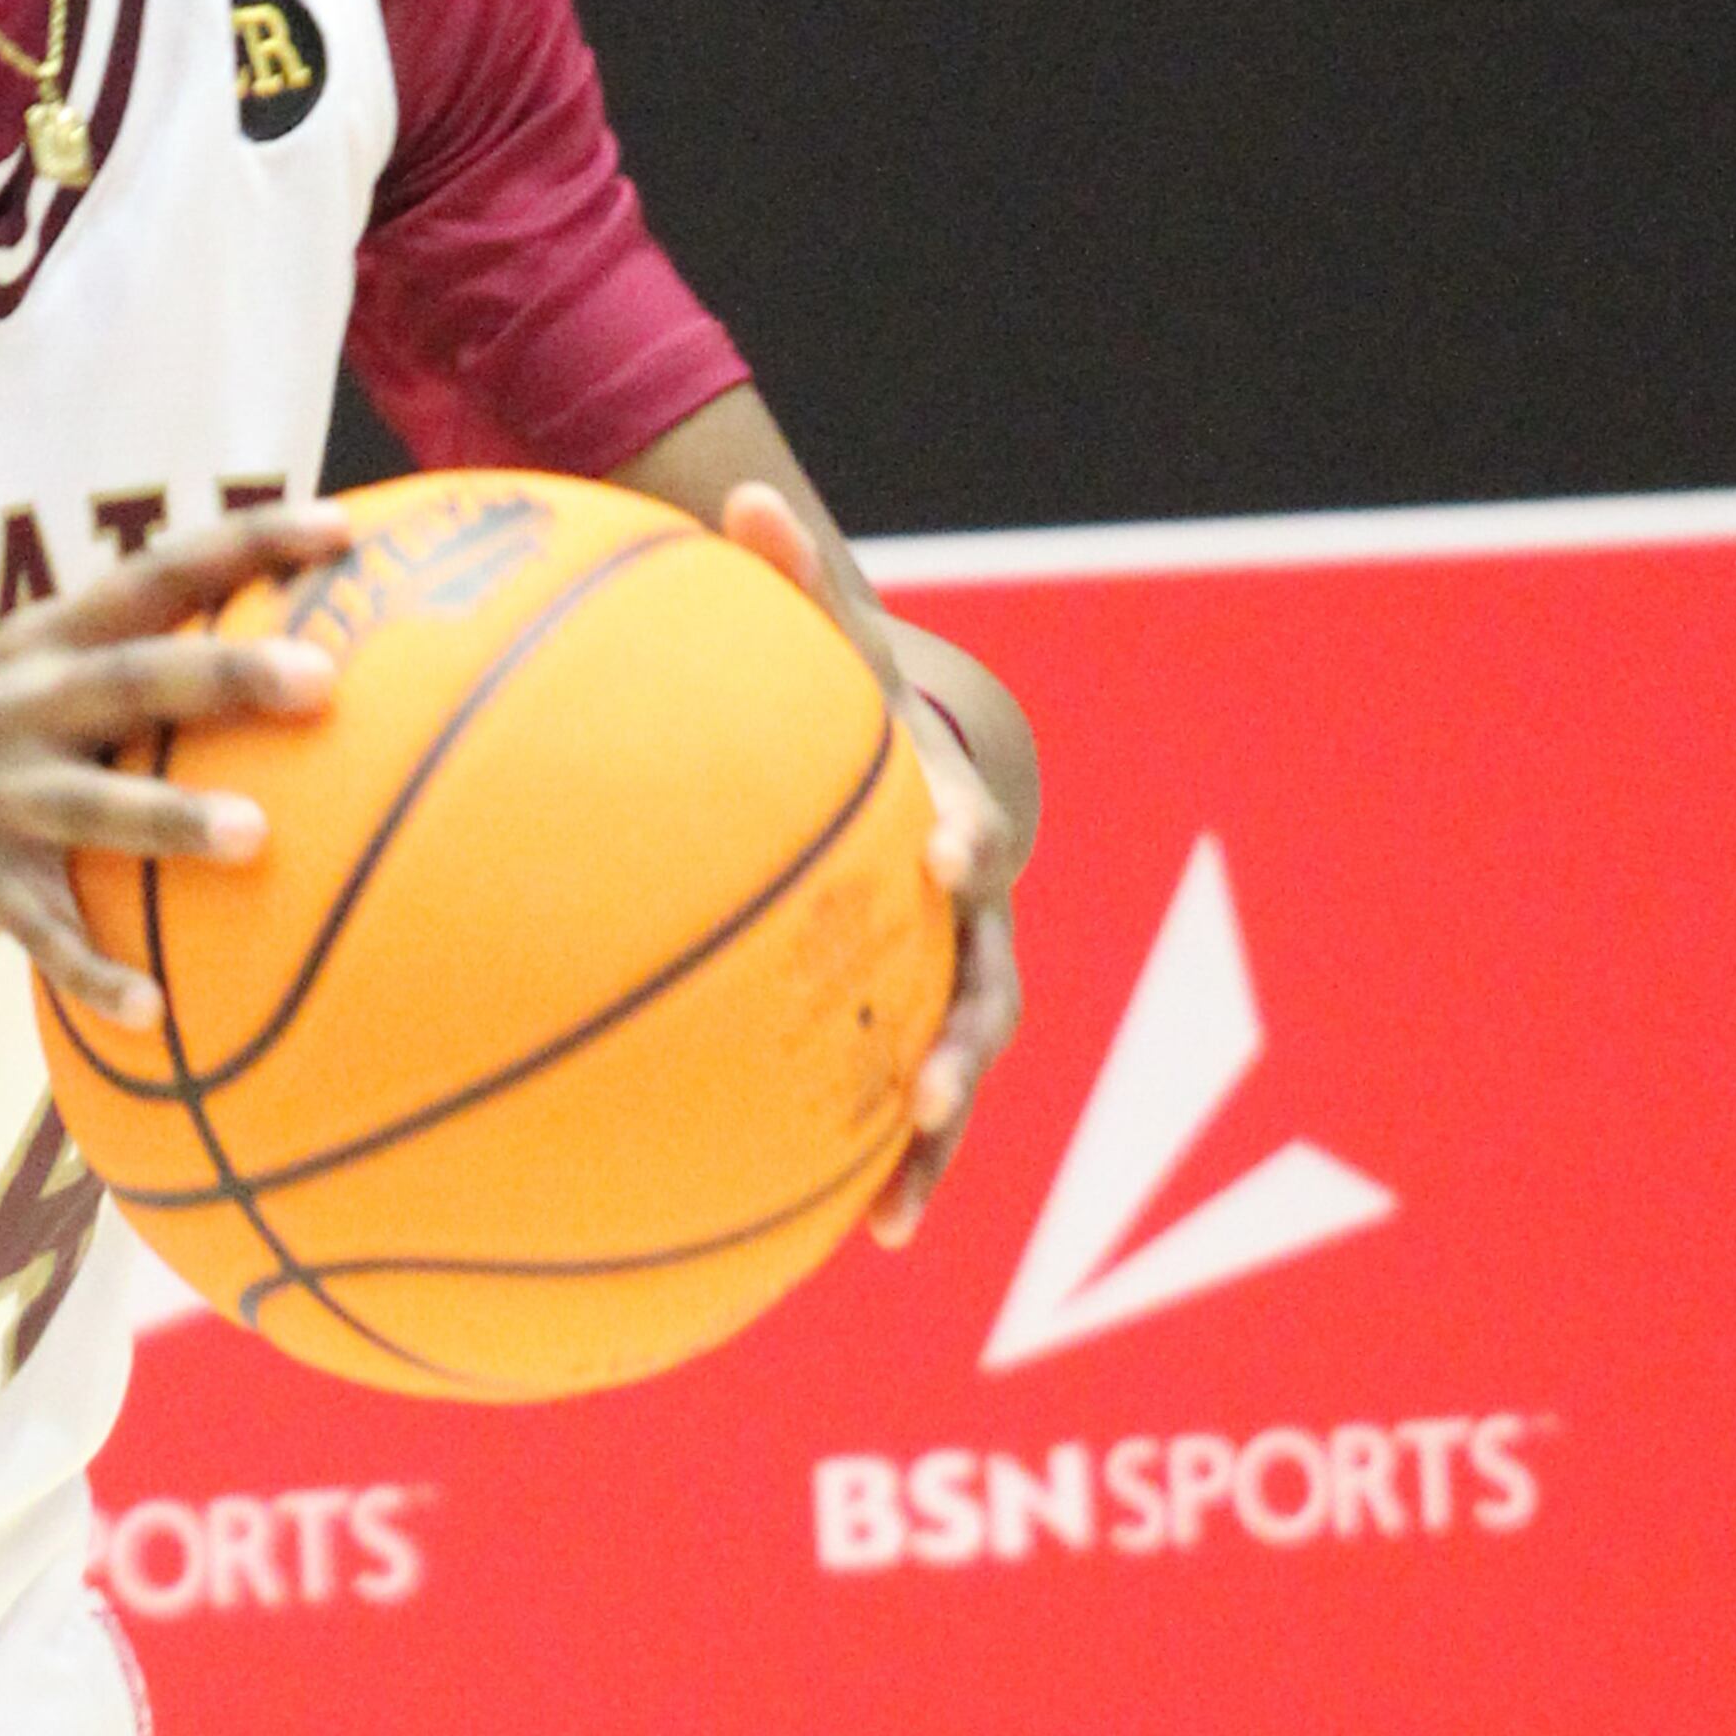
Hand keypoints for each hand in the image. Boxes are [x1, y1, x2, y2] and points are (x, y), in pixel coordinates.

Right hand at [0, 506, 354, 1025]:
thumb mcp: (39, 674)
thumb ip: (141, 655)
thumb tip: (302, 642)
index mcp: (53, 641)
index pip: (157, 572)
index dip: (245, 544)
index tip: (338, 527)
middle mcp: (26, 706)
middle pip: (132, 679)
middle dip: (224, 672)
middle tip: (321, 677)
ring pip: (93, 806)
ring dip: (173, 818)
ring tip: (256, 836)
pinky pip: (45, 934)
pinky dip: (95, 972)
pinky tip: (155, 1011)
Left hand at [719, 481, 1025, 1244]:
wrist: (929, 775)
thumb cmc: (857, 713)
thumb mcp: (825, 648)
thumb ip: (789, 585)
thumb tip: (743, 494)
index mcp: (954, 813)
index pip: (974, 822)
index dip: (967, 838)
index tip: (948, 856)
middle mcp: (979, 913)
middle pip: (993, 978)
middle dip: (965, 1034)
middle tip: (925, 1085)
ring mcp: (961, 983)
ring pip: (964, 1067)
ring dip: (938, 1136)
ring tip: (893, 1202)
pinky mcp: (919, 1039)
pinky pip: (908, 1113)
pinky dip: (891, 1172)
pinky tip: (852, 1240)